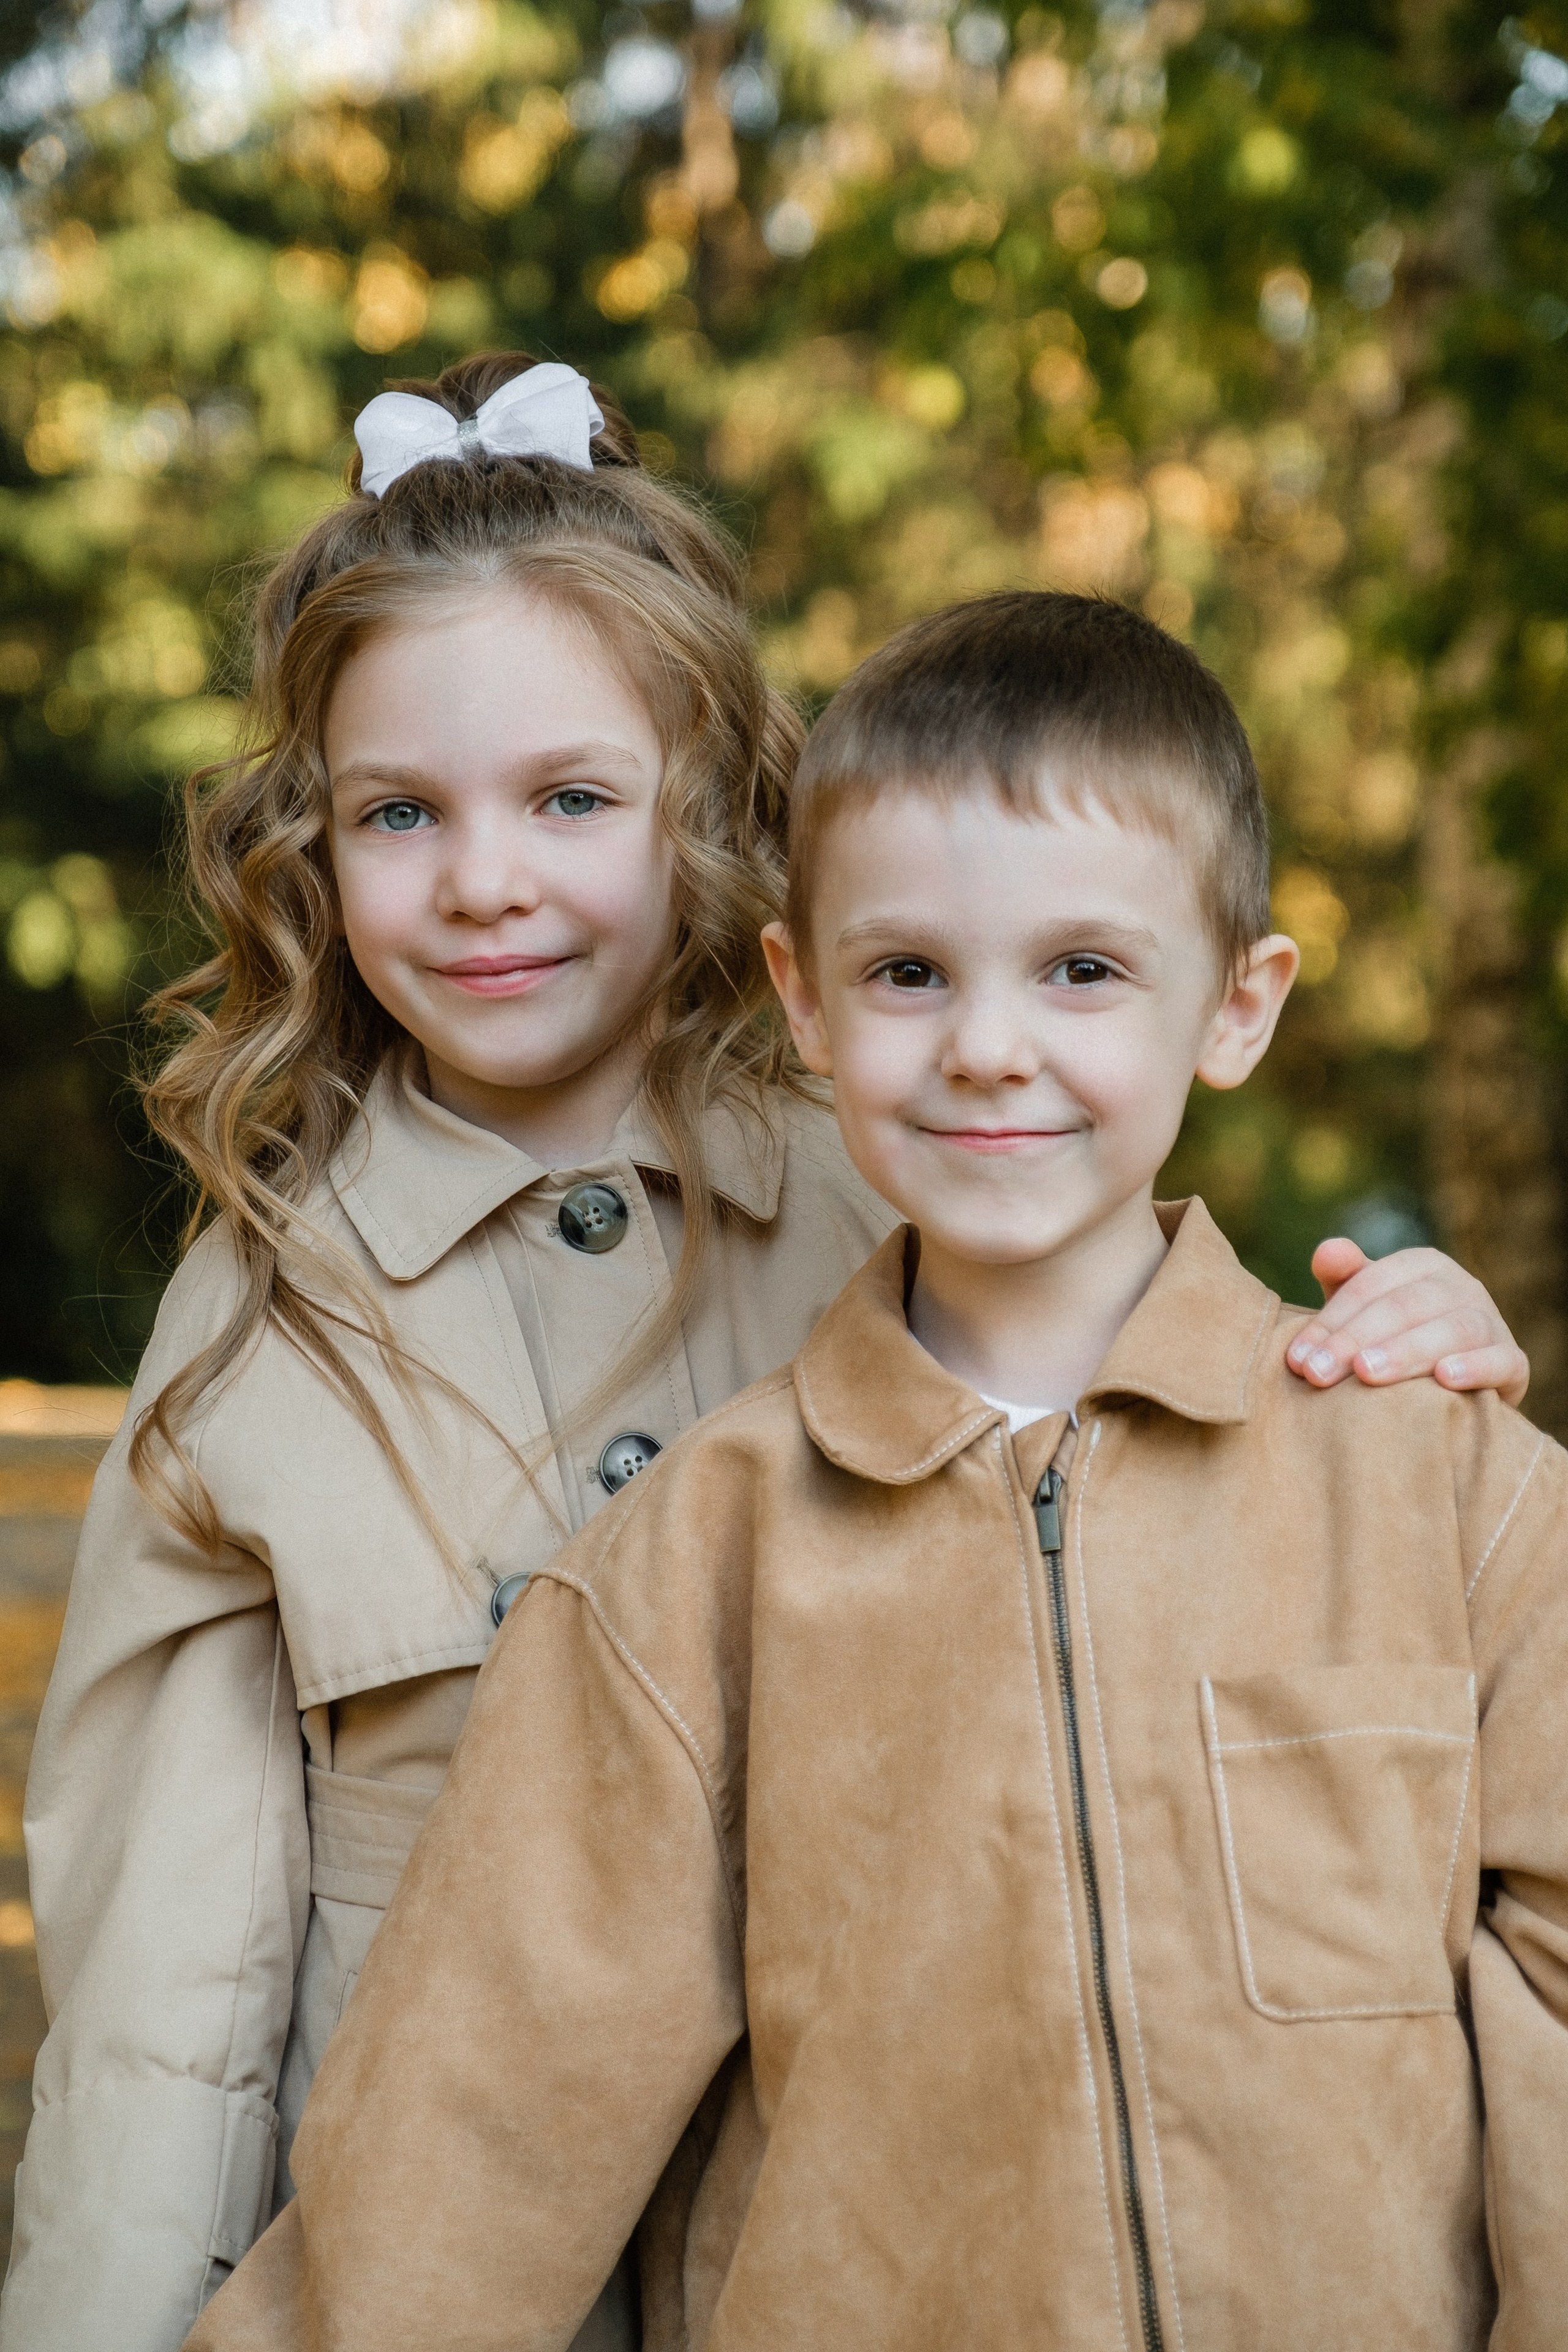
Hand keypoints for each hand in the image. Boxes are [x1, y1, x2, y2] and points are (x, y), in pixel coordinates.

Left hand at [1285, 1239, 1529, 1406]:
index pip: (1369, 1286)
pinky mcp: (1514, 1362)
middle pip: (1405, 1306)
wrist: (1452, 1384)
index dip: (1330, 1321)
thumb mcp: (1364, 1309)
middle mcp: (1461, 1285)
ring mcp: (1491, 1322)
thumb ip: (1345, 1280)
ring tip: (1367, 1374)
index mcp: (1421, 1265)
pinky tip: (1445, 1379)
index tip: (1296, 1359)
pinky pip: (1500, 1360)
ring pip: (1452, 1330)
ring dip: (1407, 1351)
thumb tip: (1327, 1250)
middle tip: (1319, 1374)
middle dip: (1356, 1340)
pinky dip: (1475, 1367)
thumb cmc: (1392, 1339)